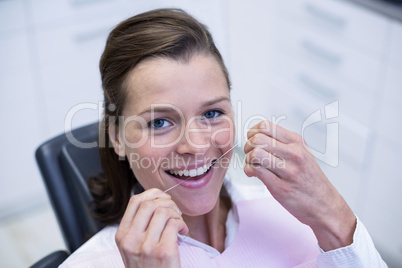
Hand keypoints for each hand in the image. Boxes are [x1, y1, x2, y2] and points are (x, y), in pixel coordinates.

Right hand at [115, 188, 187, 267]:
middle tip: (175, 213)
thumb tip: (156, 201)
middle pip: (150, 203)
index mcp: (122, 236)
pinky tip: (183, 233)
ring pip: (163, 211)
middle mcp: (130, 240)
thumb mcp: (134, 248)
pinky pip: (174, 224)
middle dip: (167, 202)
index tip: (163, 200)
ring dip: (176, 214)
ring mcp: (146, 246)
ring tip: (179, 225)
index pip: (135, 201)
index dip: (153, 194)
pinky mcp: (163, 252)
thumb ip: (139, 227)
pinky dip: (182, 225)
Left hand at [243, 121, 355, 250]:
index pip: (265, 126)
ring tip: (252, 166)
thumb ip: (283, 143)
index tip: (253, 141)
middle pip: (257, 139)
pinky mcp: (280, 187)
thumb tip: (256, 135)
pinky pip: (256, 171)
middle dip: (247, 147)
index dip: (252, 133)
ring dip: (248, 160)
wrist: (325, 205)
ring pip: (255, 154)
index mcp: (297, 142)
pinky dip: (249, 171)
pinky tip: (254, 174)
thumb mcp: (303, 153)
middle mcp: (294, 154)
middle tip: (250, 155)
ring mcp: (288, 171)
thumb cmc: (310, 179)